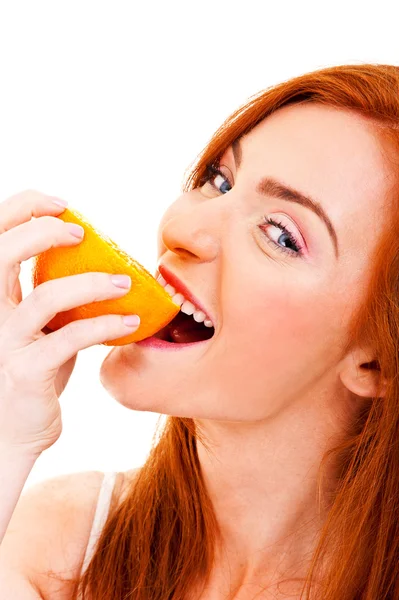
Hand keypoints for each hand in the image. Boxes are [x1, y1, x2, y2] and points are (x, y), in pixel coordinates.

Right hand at [0, 190, 139, 456]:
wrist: (11, 431)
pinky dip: (105, 324)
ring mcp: (5, 342)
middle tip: (81, 232)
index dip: (23, 209)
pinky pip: (70, 338)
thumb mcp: (32, 322)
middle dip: (42, 232)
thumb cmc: (31, 367)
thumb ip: (46, 289)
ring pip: (45, 297)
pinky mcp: (28, 371)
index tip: (64, 206)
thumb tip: (93, 255)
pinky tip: (132, 323)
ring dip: (91, 283)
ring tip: (125, 282)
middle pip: (1, 255)